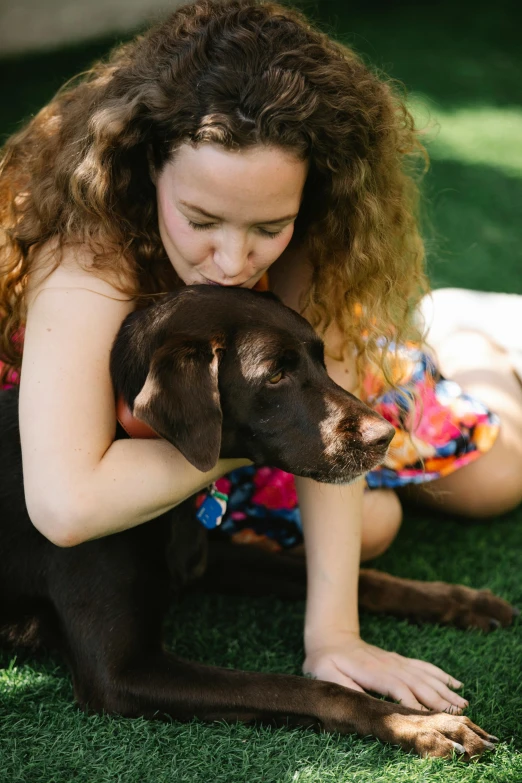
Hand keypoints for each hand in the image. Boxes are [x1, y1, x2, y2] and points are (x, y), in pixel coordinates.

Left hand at [304, 631, 467, 712]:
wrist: (331, 636)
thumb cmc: (325, 660)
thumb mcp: (325, 674)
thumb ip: (344, 687)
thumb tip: (361, 702)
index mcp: (372, 671)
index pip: (397, 688)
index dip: (413, 702)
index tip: (429, 717)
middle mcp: (389, 664)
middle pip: (418, 682)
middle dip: (439, 699)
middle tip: (458, 714)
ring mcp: (396, 660)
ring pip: (425, 675)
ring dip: (445, 689)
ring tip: (463, 703)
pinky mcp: (399, 660)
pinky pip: (423, 666)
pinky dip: (441, 674)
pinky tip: (456, 683)